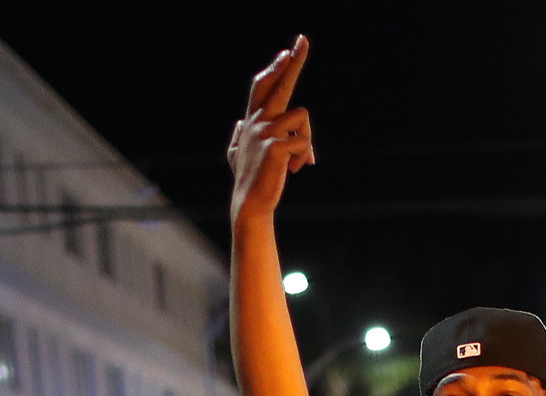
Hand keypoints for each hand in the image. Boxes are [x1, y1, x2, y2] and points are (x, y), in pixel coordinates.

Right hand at [229, 37, 313, 229]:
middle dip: (292, 63)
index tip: (287, 52)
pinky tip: (295, 170)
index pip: (263, 86)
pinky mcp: (275, 147)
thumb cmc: (249, 178)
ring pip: (302, 117)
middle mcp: (257, 121)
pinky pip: (304, 142)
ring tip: (299, 160)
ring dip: (307, 139)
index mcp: (252, 120)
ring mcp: (265, 132)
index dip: (275, 69)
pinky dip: (304, 157)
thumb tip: (239, 124)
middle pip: (278, 85)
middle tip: (302, 41)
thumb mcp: (238, 153)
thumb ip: (240, 136)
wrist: (250, 202)